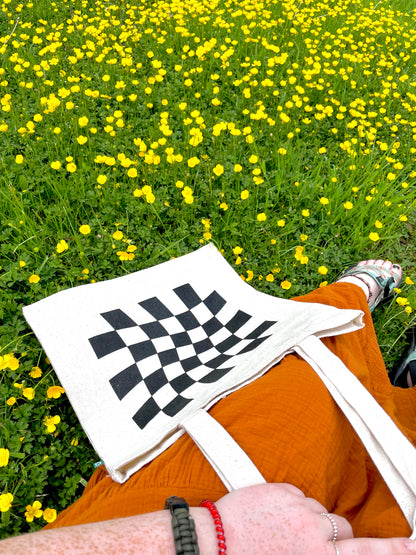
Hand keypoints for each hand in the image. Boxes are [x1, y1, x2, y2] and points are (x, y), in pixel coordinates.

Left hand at [215, 483, 414, 554]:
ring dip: (308, 519)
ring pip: (319, 511)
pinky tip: (271, 517)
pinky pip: (297, 496)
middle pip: (343, 528)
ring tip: (282, 529)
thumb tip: (331, 548)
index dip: (396, 551)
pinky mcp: (283, 490)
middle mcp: (315, 535)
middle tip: (308, 541)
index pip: (367, 553)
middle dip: (333, 535)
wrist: (214, 545)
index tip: (413, 546)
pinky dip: (289, 504)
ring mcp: (299, 509)